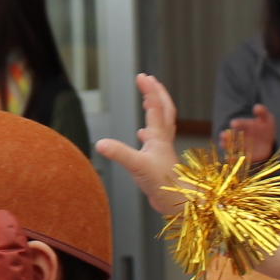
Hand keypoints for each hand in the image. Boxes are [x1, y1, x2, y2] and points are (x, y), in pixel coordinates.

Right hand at [93, 73, 185, 216]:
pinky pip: (157, 141)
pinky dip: (150, 133)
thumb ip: (119, 153)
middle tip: (149, 79)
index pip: (155, 107)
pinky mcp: (161, 161)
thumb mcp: (137, 166)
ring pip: (162, 124)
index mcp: (159, 137)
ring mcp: (163, 150)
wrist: (180, 203)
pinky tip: (143, 136)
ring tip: (148, 101)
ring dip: (156, 109)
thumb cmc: (164, 184)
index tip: (142, 76)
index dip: (149, 90)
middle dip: (157, 92)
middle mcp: (163, 140)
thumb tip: (99, 143)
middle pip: (165, 110)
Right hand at [226, 103, 278, 165]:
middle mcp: (240, 136)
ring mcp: (242, 146)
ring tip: (223, 145)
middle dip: (227, 136)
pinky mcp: (246, 156)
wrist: (270, 140)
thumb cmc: (266, 127)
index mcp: (244, 125)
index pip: (239, 124)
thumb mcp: (266, 118)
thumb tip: (257, 107)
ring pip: (233, 146)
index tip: (234, 124)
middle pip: (231, 136)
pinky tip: (229, 159)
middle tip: (223, 135)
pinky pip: (240, 157)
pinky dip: (233, 158)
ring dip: (227, 146)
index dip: (237, 124)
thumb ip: (262, 112)